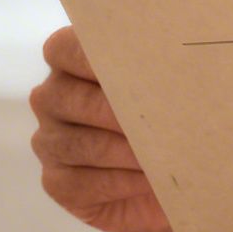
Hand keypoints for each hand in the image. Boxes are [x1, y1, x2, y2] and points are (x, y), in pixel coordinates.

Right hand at [29, 26, 182, 231]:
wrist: (170, 177)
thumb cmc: (168, 117)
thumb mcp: (168, 84)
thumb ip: (161, 65)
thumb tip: (182, 54)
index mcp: (71, 63)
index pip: (64, 49)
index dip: (94, 57)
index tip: (139, 67)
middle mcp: (53, 98)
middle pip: (69, 97)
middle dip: (118, 110)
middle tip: (160, 119)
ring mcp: (50, 141)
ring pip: (78, 144)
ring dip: (125, 151)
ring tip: (164, 155)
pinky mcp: (57, 182)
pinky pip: (81, 182)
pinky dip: (121, 182)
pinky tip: (150, 180)